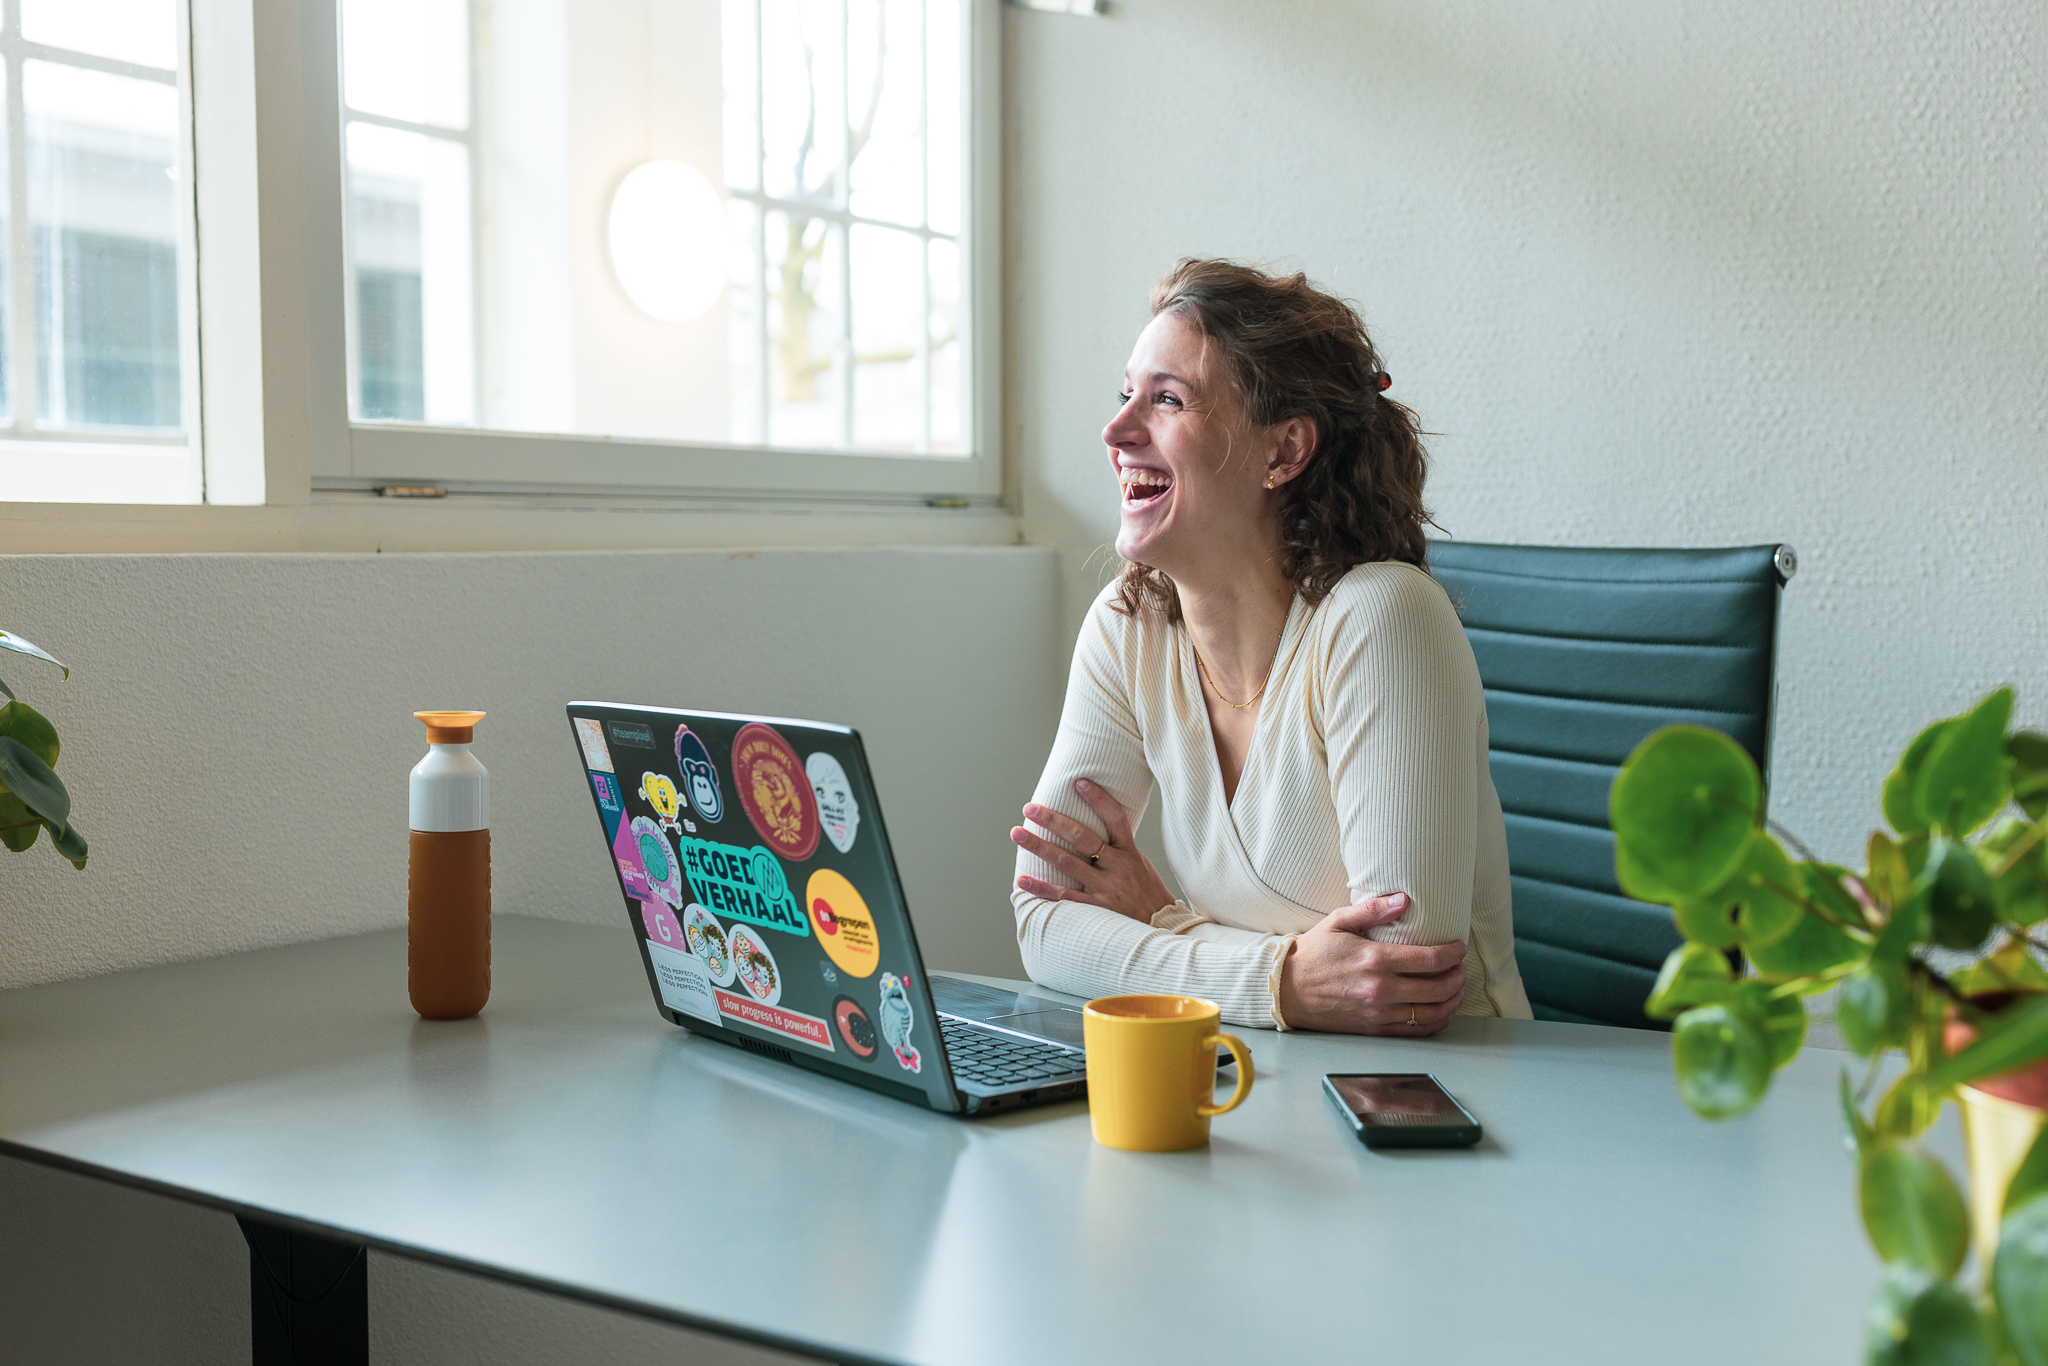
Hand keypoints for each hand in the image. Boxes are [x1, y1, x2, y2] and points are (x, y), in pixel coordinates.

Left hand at [1011, 779, 1176, 923]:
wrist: (1162, 928)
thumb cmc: (1148, 893)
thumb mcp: (1140, 863)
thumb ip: (1118, 847)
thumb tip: (1095, 826)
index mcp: (1130, 852)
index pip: (1115, 818)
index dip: (1099, 799)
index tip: (1079, 782)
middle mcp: (1118, 866)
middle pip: (1082, 837)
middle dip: (1053, 820)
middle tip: (1030, 808)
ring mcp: (1106, 888)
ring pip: (1067, 863)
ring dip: (1039, 847)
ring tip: (1017, 833)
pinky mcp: (1097, 909)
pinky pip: (1065, 896)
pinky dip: (1041, 888)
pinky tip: (1022, 879)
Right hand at [1277, 893, 1467, 1035]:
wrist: (1287, 990)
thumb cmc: (1312, 954)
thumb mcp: (1337, 921)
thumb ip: (1372, 909)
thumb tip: (1404, 899)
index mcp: (1375, 960)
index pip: (1431, 959)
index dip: (1454, 953)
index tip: (1459, 947)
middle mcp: (1381, 990)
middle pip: (1440, 988)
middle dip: (1459, 976)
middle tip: (1461, 966)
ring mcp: (1379, 1013)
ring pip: (1433, 1013)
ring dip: (1453, 1001)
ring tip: (1456, 988)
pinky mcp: (1375, 1029)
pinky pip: (1416, 1031)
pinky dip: (1436, 1021)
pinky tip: (1440, 1009)